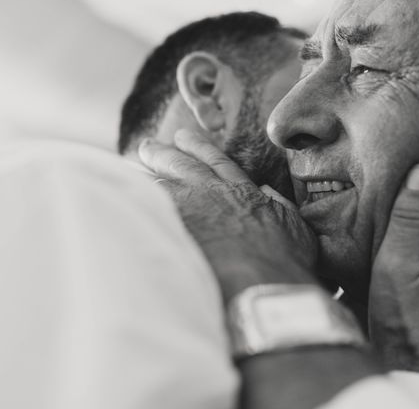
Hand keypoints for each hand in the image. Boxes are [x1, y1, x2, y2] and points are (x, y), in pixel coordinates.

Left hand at [138, 130, 319, 301]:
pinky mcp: (172, 230)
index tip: (183, 137)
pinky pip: (146, 208)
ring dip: (144, 174)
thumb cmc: (284, 259)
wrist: (261, 281)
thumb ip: (280, 207)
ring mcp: (190, 211)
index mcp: (243, 191)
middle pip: (182, 165)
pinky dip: (134, 199)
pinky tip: (122, 195)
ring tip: (128, 167)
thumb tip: (268, 194)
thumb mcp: (295, 227)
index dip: (198, 147)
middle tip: (146, 146)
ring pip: (160, 183)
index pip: (217, 161)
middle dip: (163, 153)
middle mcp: (214, 194)